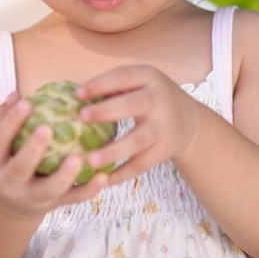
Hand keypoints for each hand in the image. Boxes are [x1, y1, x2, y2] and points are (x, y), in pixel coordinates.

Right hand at [0, 92, 107, 219]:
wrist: (10, 207)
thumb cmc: (7, 162)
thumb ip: (4, 121)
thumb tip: (16, 95)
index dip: (9, 122)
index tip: (26, 102)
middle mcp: (8, 184)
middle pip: (19, 168)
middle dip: (32, 149)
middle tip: (47, 128)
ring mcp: (31, 198)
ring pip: (48, 189)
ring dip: (64, 175)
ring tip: (76, 158)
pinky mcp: (53, 205)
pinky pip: (72, 198)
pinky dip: (89, 189)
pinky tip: (103, 175)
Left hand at [76, 65, 202, 183]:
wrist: (188, 120)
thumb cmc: (149, 98)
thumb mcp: (139, 84)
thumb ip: (113, 88)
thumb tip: (70, 97)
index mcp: (149, 77)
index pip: (124, 77)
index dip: (101, 84)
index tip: (77, 94)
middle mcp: (159, 99)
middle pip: (134, 104)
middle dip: (108, 111)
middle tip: (82, 117)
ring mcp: (164, 126)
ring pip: (139, 139)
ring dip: (115, 150)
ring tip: (90, 161)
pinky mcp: (166, 149)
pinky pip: (143, 163)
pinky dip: (124, 173)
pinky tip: (104, 180)